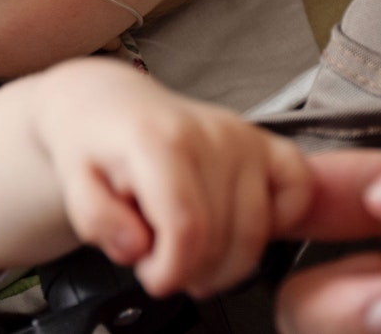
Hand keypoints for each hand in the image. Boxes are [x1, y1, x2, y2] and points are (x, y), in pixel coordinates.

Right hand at [0, 57, 310, 300]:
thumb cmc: (154, 150)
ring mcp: (154, 138)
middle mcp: (208, 134)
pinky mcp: (96, 154)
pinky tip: (116, 226)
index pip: (281, 210)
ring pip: (187, 239)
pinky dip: (117, 241)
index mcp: (246, 141)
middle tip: (168, 260)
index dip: (242, 256)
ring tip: (141, 238)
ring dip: (160, 261)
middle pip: (230, 241)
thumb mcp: (226, 170)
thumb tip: (297, 229)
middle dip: (199, 271)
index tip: (210, 262)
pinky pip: (116, 228)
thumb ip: (269, 206)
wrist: (83, 108)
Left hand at [32, 58, 312, 298]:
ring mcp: (241, 137)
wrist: (108, 106)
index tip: (153, 278)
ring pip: (258, 231)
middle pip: (224, 238)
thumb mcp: (73, 184)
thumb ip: (97, 220)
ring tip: (189, 247)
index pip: (187, 229)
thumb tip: (137, 246)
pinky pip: (297, 191)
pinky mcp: (264, 141)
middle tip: (162, 259)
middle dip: (192, 269)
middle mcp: (209, 135)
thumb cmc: (93, 144)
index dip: (172, 271)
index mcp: (158, 142)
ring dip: (225, 260)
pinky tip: (236, 224)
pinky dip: (278, 222)